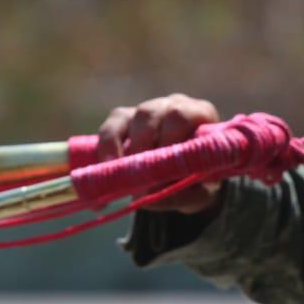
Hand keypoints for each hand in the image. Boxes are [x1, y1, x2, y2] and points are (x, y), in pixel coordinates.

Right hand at [95, 94, 223, 212]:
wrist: (189, 179)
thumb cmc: (200, 181)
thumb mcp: (200, 193)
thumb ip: (182, 194)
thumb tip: (148, 197)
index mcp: (200, 115)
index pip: (181, 116)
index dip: (167, 139)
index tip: (159, 167)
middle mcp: (173, 106)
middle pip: (150, 113)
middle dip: (141, 144)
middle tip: (137, 175)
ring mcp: (148, 110)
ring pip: (127, 118)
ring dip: (121, 147)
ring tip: (119, 176)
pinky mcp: (125, 120)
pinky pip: (110, 128)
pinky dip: (104, 150)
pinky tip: (103, 173)